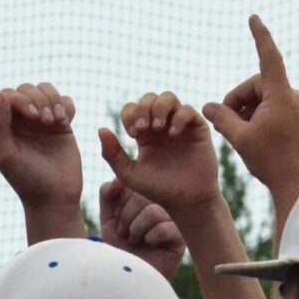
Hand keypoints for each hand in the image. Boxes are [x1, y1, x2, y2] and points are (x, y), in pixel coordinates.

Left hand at [0, 83, 80, 210]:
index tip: (32, 116)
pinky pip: (65, 101)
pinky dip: (66, 105)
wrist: (54, 197)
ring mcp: (43, 121)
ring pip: (46, 90)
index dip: (21, 99)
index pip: (8, 95)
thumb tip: (0, 94)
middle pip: (27, 89)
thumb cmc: (26, 179)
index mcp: (5, 125)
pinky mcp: (63, 125)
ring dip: (53, 99)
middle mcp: (22, 120)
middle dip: (39, 99)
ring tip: (56, 120)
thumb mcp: (5, 155)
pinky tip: (65, 122)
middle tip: (45, 121)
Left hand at [98, 93, 220, 215]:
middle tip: (142, 129)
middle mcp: (161, 126)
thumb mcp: (129, 174)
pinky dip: (178, 117)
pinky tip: (172, 134)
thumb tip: (101, 129)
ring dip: (159, 107)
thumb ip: (112, 154)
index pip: (132, 108)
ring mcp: (180, 125)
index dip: (130, 115)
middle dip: (143, 108)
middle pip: (149, 98)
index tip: (133, 134)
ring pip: (168, 97)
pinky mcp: (197, 128)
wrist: (186, 201)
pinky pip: (188, 110)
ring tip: (157, 127)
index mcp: (144, 134)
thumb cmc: (158, 189)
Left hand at [99, 179, 185, 278]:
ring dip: (137, 230)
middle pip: (142, 196)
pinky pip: (164, 228)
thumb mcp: (108, 220)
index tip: (118, 221)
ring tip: (137, 242)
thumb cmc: (120, 250)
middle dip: (126, 218)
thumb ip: (108, 196)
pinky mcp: (181, 237)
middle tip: (126, 235)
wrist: (131, 280)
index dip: (119, 205)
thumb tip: (118, 180)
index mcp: (146, 198)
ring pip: (152, 211)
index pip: (132, 185)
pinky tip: (151, 246)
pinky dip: (151, 239)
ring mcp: (173, 220)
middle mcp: (162, 205)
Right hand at [203, 15, 298, 199]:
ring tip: (240, 138)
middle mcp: (295, 97)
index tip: (254, 17)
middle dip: (238, 102)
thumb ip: (222, 118)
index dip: (259, 36)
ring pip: (265, 101)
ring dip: (248, 114)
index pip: (268, 56)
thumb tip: (208, 106)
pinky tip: (255, 142)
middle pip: (256, 87)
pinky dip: (261, 121)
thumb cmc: (273, 162)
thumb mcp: (240, 139)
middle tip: (225, 126)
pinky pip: (276, 112)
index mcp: (281, 94)